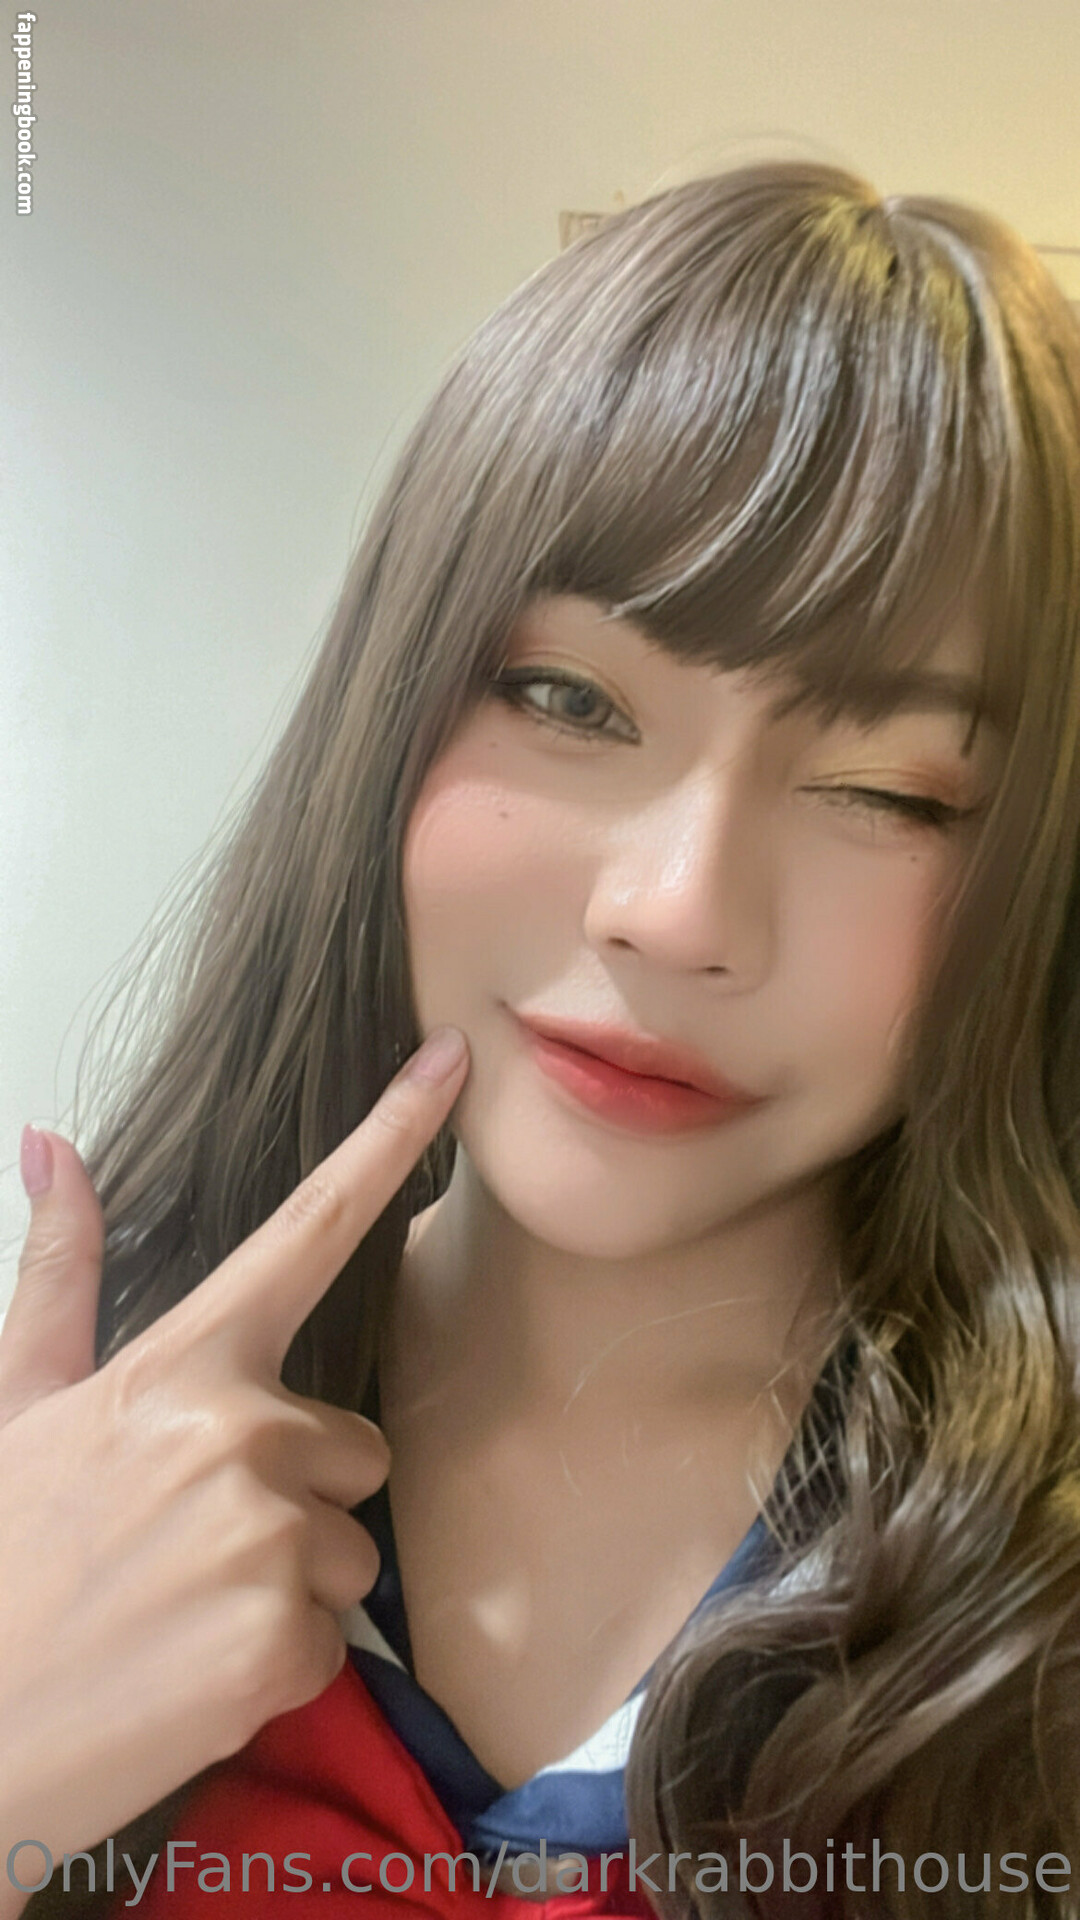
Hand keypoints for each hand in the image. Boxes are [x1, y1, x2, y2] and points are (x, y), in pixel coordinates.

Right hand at [0, 1025, 468, 1880]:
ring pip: (349, 1549)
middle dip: (294, 1494)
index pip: (311, 1227)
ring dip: (285, 1583)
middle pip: (353, 1446)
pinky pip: (332, 1637)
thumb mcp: (17, 1406)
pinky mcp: (281, 1642)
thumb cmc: (0, 1559)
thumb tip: (52, 1144)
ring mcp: (266, 1536)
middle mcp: (239, 1431)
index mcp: (182, 1363)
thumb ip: (58, 1275)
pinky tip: (190, 1670)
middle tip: (186, 1545)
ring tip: (180, 1608)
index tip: (451, 1062)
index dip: (391, 1136)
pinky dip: (275, 1663)